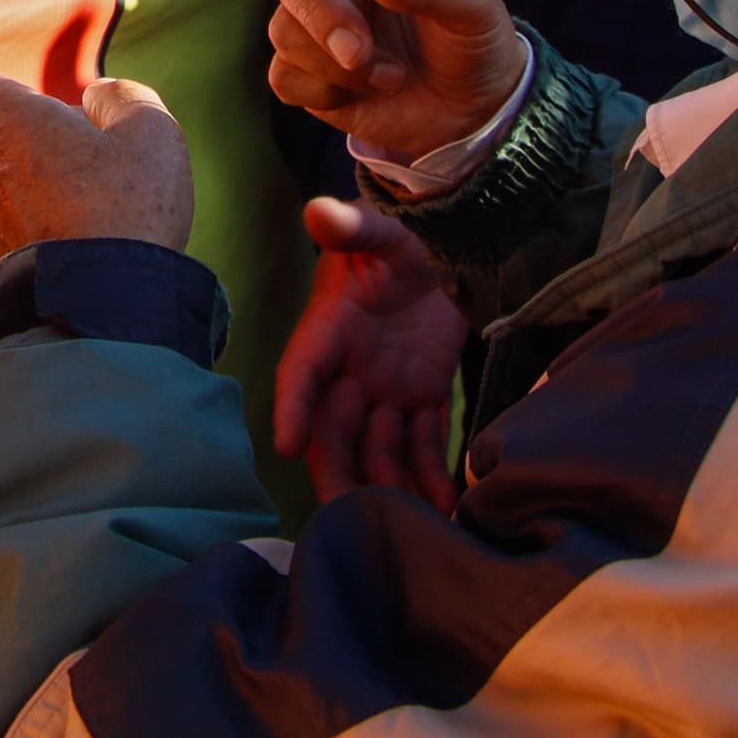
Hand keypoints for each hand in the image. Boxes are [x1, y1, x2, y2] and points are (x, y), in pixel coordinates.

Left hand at [0, 0, 188, 271]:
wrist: (111, 313)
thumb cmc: (129, 211)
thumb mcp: (149, 131)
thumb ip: (119, 102)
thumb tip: (97, 104)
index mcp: (6, 118)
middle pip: (12, 140)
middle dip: (55, 153)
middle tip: (112, 185)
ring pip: (21, 193)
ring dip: (57, 203)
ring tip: (107, 232)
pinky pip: (22, 241)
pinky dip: (52, 245)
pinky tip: (87, 263)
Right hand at [205, 0, 528, 162]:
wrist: (468, 112)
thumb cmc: (472, 40)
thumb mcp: (476, 6)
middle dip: (319, 11)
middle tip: (360, 54)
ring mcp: (314, 16)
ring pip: (284, 27)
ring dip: (338, 62)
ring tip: (389, 72)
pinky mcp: (303, 66)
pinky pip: (284, 73)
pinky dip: (326, 90)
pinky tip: (364, 91)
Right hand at [275, 197, 467, 508]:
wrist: (453, 240)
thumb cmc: (407, 233)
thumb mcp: (382, 229)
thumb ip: (352, 226)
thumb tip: (318, 211)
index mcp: (331, 328)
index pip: (302, 372)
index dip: (293, 407)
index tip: (285, 445)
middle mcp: (351, 368)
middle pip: (335, 431)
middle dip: (339, 474)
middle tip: (348, 519)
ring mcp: (388, 387)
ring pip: (379, 449)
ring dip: (390, 487)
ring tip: (410, 526)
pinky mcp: (425, 395)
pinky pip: (424, 443)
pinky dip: (432, 474)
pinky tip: (447, 506)